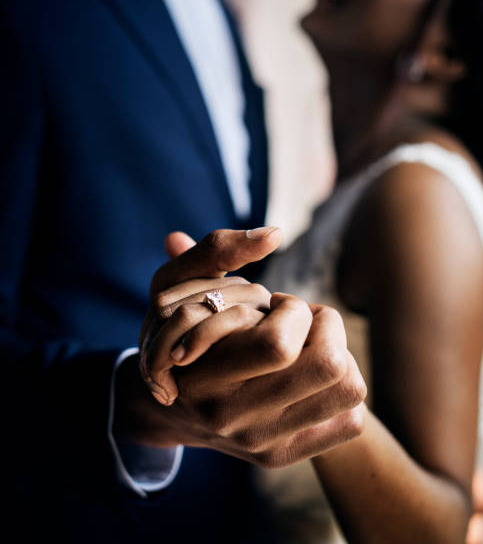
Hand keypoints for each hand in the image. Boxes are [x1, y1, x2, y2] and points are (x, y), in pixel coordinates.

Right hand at [114, 227, 366, 467]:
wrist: (170, 413)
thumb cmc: (178, 338)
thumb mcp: (177, 286)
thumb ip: (217, 250)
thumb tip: (274, 234)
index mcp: (206, 378)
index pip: (280, 344)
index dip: (294, 310)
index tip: (277, 303)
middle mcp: (237, 420)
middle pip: (330, 367)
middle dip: (327, 326)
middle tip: (302, 320)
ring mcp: (264, 444)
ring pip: (350, 390)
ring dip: (339, 354)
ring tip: (307, 346)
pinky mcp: (286, 455)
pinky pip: (352, 419)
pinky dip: (343, 387)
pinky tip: (311, 375)